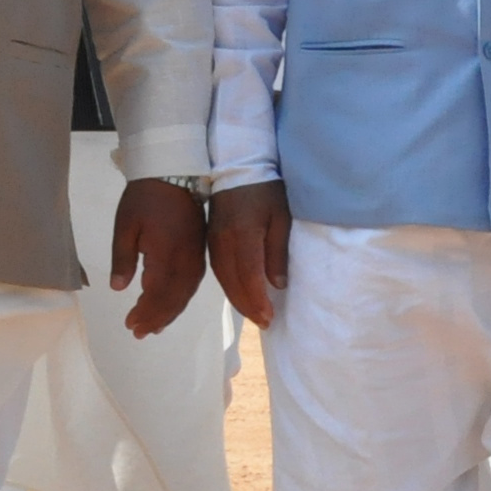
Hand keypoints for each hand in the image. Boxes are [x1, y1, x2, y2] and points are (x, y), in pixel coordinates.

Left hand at [112, 177, 210, 338]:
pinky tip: (170, 306)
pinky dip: (180, 300)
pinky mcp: (199, 255)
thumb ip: (122, 258)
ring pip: (185, 295)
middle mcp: (186, 262)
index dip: (145, 313)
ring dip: (169, 313)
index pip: (157, 294)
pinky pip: (191, 286)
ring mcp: (196, 259)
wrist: (174, 174)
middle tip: (138, 332)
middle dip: (156, 318)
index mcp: (167, 255)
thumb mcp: (125, 226)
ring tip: (153, 327)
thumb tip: (118, 288)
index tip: (130, 325)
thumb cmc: (144, 198)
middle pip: (173, 300)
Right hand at [205, 178, 292, 330]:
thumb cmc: (266, 191)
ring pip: (223, 278)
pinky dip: (229, 286)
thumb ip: (277, 251)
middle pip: (232, 281)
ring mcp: (214, 241)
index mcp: (242, 234)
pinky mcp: (210, 239)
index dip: (258, 299)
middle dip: (248, 305)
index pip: (249, 275)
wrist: (237, 166)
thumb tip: (277, 284)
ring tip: (254, 315)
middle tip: (264, 323)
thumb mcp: (280, 217)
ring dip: (238, 299)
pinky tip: (239, 294)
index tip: (269, 317)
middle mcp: (223, 241)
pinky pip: (218, 269)